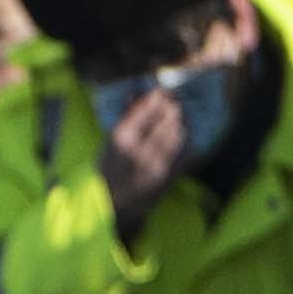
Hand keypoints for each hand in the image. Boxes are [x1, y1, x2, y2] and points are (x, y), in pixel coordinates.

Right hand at [94, 75, 192, 223]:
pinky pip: (185, 152)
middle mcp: (142, 150)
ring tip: (175, 119)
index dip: (159, 96)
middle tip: (172, 103)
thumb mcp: (110, 139)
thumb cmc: (107, 166)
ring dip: (179, 123)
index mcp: (123, 137)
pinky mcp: (169, 177)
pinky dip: (183, 142)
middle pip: (170, 118)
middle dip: (172, 108)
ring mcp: (158, 165)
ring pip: (179, 134)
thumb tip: (138, 93)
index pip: (150, 107)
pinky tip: (178, 138)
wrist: (110, 201)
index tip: (161, 92)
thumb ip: (126, 116)